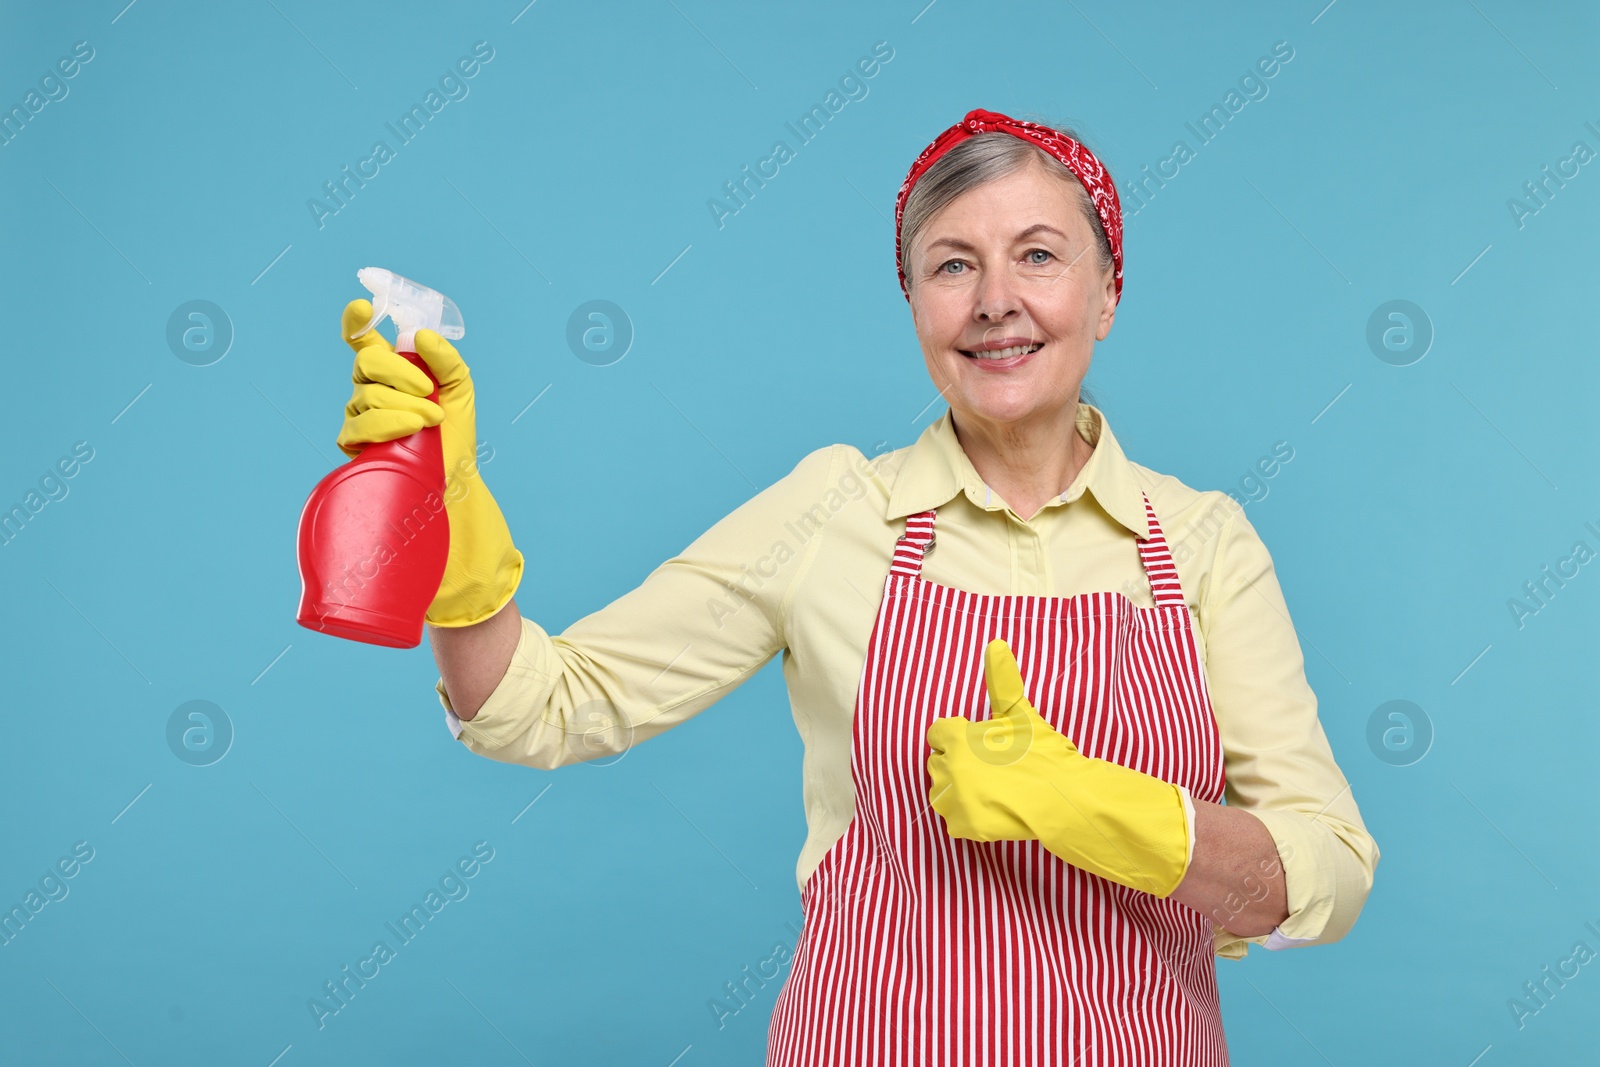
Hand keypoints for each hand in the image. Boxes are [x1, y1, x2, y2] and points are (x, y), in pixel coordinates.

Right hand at [338, 299, 522, 626]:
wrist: (453, 486)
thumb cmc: (455, 438)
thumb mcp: (461, 392)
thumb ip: (446, 360)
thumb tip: (420, 336)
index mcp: (391, 372)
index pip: (362, 339)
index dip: (356, 321)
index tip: (363, 307)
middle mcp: (369, 391)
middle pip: (365, 362)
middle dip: (399, 373)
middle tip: (429, 393)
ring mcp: (358, 418)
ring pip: (365, 395)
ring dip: (403, 404)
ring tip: (430, 422)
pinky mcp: (354, 448)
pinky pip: (360, 426)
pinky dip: (390, 424)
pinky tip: (412, 431)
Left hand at [925, 638, 1192, 897]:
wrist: (1063, 797)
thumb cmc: (1042, 752)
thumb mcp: (1020, 713)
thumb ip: (1002, 680)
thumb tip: (996, 644)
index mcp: (957, 738)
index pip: (937, 733)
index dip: (957, 737)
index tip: (980, 745)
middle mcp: (949, 768)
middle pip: (938, 763)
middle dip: (957, 764)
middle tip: (990, 770)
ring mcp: (954, 800)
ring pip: (940, 793)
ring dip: (958, 792)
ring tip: (989, 789)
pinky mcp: (963, 825)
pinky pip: (953, 820)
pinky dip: (968, 818)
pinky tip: (991, 809)